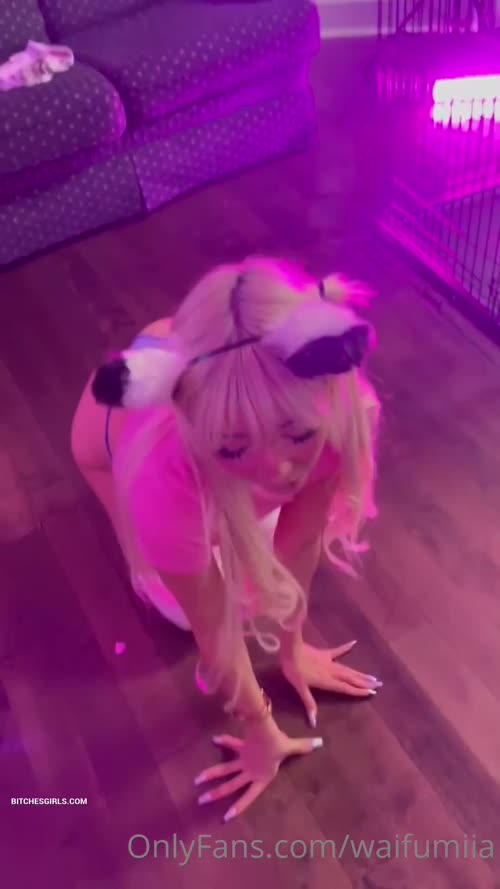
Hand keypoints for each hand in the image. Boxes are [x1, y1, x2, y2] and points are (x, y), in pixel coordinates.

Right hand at [194, 720, 322, 821]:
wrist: (264, 729)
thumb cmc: (278, 743)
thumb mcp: (292, 747)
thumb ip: (305, 747)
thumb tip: (321, 742)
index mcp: (260, 777)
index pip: (248, 796)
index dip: (238, 807)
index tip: (225, 817)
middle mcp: (248, 772)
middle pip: (229, 786)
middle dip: (215, 794)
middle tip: (201, 800)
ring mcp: (242, 760)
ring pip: (223, 770)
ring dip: (210, 775)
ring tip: (196, 780)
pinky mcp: (240, 747)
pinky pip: (231, 745)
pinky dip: (224, 742)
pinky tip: (214, 740)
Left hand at [280, 640, 381, 726]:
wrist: (291, 648)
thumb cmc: (294, 670)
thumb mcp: (300, 688)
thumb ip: (309, 703)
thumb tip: (314, 722)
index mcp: (328, 681)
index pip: (346, 688)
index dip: (359, 691)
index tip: (372, 692)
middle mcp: (333, 672)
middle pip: (352, 678)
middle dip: (365, 682)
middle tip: (379, 684)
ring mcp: (330, 661)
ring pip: (348, 668)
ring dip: (360, 672)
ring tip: (372, 675)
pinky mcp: (325, 653)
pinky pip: (338, 651)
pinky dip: (346, 647)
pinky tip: (354, 643)